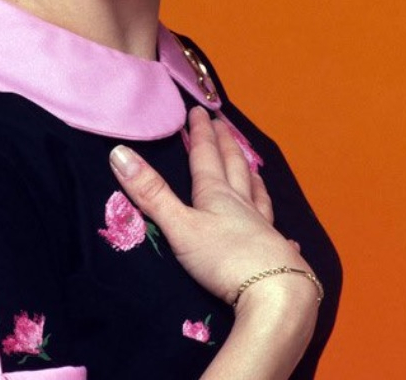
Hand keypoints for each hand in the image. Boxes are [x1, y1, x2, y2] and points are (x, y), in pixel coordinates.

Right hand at [109, 107, 314, 306]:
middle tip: (223, 123)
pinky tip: (287, 235)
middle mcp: (242, 205)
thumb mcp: (179, 226)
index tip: (199, 110)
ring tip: (252, 164)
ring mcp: (263, 229)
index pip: (206, 156)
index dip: (200, 132)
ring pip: (257, 195)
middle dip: (225, 144)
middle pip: (233, 167)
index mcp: (216, 195)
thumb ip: (151, 193)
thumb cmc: (223, 259)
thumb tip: (118, 152)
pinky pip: (277, 235)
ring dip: (252, 176)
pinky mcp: (277, 255)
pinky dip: (277, 228)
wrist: (275, 295)